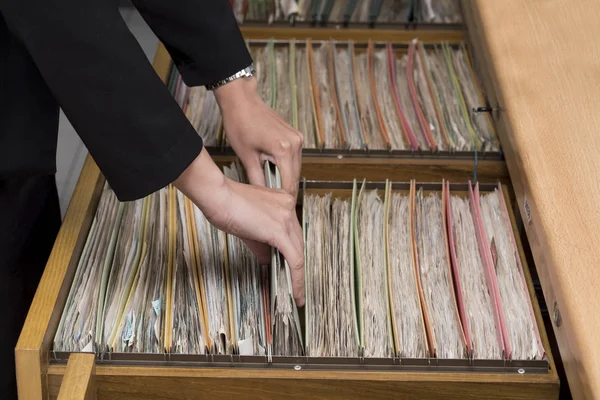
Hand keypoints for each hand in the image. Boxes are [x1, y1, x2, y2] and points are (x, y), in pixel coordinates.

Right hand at [174, 148, 304, 306]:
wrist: (218, 196)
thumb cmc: (225, 204)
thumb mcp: (248, 226)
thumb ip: (261, 244)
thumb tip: (266, 260)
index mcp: (281, 200)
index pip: (291, 229)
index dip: (291, 248)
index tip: (289, 263)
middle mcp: (288, 206)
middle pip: (297, 241)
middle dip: (295, 263)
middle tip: (293, 283)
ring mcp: (286, 218)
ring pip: (298, 252)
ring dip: (298, 275)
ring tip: (296, 294)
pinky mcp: (280, 232)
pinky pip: (295, 260)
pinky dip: (297, 279)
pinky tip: (295, 292)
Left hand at [213, 76, 303, 198]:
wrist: (242, 101)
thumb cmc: (240, 124)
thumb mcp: (246, 157)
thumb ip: (257, 179)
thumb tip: (263, 197)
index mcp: (284, 150)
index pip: (289, 183)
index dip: (285, 199)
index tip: (280, 211)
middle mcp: (295, 143)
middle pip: (295, 176)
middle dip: (286, 191)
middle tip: (277, 206)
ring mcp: (297, 138)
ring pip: (295, 168)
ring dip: (286, 179)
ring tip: (275, 193)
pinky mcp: (295, 135)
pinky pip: (293, 158)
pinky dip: (286, 167)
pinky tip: (275, 174)